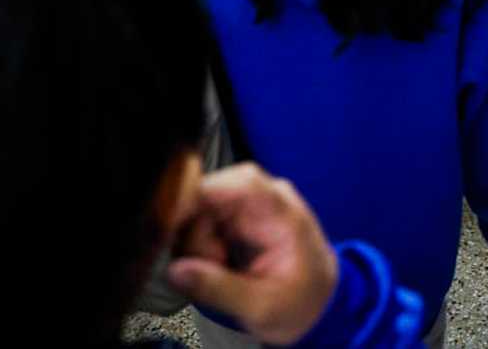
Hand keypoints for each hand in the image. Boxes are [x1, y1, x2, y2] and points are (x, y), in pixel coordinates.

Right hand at [167, 164, 339, 346]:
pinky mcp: (236, 217)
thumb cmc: (301, 301)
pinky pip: (202, 221)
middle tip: (210, 267)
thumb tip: (176, 271)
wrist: (317, 301)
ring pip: (199, 209)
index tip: (171, 223)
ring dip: (197, 244)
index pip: (240, 182)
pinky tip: (218, 265)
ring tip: (220, 270)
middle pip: (209, 195)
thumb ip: (220, 288)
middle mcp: (266, 199)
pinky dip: (200, 246)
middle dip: (195, 234)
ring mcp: (250, 206)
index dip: (200, 193)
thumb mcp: (263, 307)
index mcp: (283, 214)